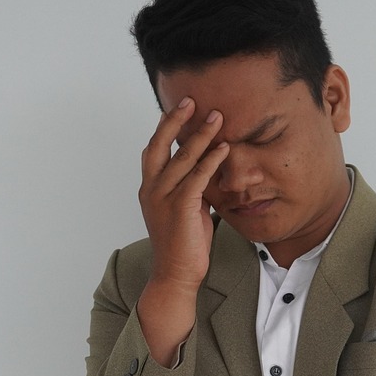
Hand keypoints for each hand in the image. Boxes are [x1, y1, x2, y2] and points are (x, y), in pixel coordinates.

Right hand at [135, 99, 229, 366]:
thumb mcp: (186, 210)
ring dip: (200, 136)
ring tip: (217, 117)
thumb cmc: (183, 245)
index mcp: (150, 189)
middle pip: (160, 145)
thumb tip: (207, 173)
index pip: (154, 150)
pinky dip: (211, 160)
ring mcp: (164, 199)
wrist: (175, 275)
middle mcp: (152, 190)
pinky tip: (224, 147)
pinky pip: (197, 178)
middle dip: (175, 121)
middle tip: (192, 100)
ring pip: (182, 159)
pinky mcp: (181, 209)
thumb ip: (191, 189)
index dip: (165, 128)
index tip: (180, 108)